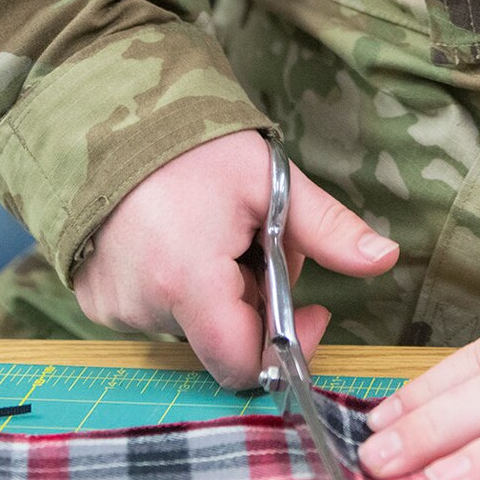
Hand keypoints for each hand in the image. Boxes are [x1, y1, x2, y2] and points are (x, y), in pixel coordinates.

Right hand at [74, 130, 397, 388]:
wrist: (110, 115)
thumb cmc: (195, 147)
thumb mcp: (272, 181)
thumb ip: (328, 230)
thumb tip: (386, 259)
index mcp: (188, 283)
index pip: (243, 363)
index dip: (287, 347)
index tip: (311, 309)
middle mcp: (142, 307)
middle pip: (223, 340)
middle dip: (256, 303)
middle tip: (259, 242)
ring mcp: (111, 307)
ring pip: (191, 325)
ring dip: (217, 293)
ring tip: (215, 231)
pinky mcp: (92, 299)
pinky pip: (152, 312)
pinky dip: (177, 289)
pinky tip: (179, 239)